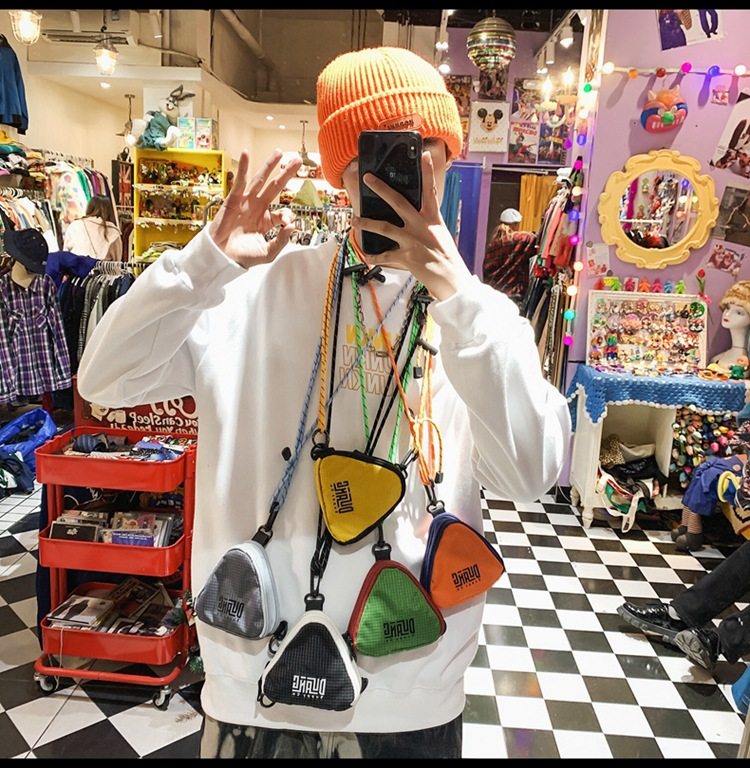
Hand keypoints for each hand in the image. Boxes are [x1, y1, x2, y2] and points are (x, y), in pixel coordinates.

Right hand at [209, 149, 301, 268]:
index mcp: (266, 221)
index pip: (282, 212)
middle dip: (286, 174)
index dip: (288, 216)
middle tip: (297, 161)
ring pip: (260, 180)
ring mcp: (246, 202)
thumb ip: (282, 241)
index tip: (288, 224)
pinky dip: (242, 167)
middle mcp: (257, 208)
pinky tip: (246, 154)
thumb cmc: (242, 256)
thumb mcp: (268, 252)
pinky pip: (239, 181)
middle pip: (275, 187)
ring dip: (269, 165)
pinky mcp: (233, 200)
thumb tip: (292, 226)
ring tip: (279, 153)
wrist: (222, 257)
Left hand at [352, 151, 472, 301]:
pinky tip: (366, 256)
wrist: (450, 278)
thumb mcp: (439, 233)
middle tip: (368, 178)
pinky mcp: (406, 257)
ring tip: (354, 220)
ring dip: (367, 223)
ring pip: (384, 227)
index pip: (430, 190)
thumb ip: (426, 222)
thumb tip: (412, 215)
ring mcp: (412, 241)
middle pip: (398, 202)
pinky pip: (385, 256)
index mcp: (432, 218)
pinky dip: (375, 257)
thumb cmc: (445, 255)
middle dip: (381, 189)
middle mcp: (421, 226)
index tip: (423, 154)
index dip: (427, 172)